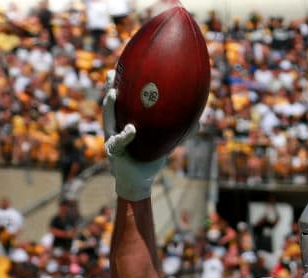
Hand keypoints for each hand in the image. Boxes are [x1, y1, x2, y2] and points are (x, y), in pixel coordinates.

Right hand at [102, 70, 166, 200]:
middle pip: (110, 105)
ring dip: (110, 106)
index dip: (118, 84)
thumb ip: (179, 131)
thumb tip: (199, 122)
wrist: (140, 179)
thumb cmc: (150, 156)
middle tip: (110, 75)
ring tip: (114, 94)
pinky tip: (131, 129)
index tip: (118, 68)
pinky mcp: (114, 152)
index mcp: (125, 120)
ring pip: (108, 119)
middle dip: (109, 88)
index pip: (120, 99)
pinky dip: (124, 136)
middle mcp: (115, 126)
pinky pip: (117, 142)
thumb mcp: (165, 142)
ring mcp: (112, 138)